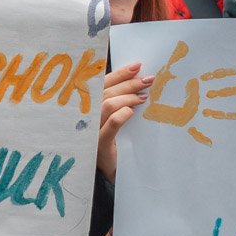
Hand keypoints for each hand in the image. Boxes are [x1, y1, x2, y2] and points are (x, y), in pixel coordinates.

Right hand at [98, 61, 152, 182]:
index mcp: (90, 107)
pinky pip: (110, 125)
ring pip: (107, 105)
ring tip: (144, 97)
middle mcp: (87, 116)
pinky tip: (132, 112)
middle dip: (128, 83)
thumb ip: (121, 101)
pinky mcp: (100, 144)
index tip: (137, 66)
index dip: (119, 74)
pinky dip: (122, 115)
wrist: (112, 169)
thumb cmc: (116, 141)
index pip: (102, 84)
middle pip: (105, 92)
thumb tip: (139, 79)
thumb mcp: (117, 119)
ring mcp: (92, 131)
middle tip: (147, 80)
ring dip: (128, 98)